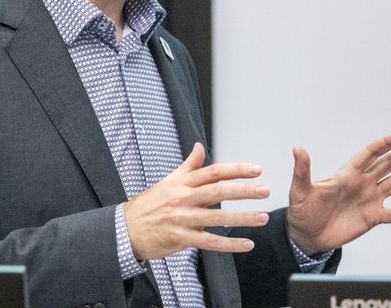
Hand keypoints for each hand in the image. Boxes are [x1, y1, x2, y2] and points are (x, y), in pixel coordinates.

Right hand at [123, 142, 270, 260]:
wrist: (126, 230)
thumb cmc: (150, 204)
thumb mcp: (168, 181)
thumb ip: (188, 165)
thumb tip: (200, 146)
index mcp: (183, 182)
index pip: (214, 172)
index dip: (236, 169)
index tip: (256, 169)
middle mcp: (183, 198)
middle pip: (218, 191)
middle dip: (244, 191)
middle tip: (265, 190)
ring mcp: (182, 219)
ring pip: (217, 217)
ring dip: (243, 218)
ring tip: (263, 217)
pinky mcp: (181, 238)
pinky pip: (210, 242)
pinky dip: (230, 244)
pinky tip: (247, 244)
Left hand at [286, 133, 390, 254]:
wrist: (306, 236)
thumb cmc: (302, 211)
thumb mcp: (300, 190)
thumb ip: (303, 171)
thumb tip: (298, 149)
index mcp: (348, 173)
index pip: (371, 153)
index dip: (386, 144)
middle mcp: (362, 183)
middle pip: (388, 164)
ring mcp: (368, 199)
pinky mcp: (371, 217)